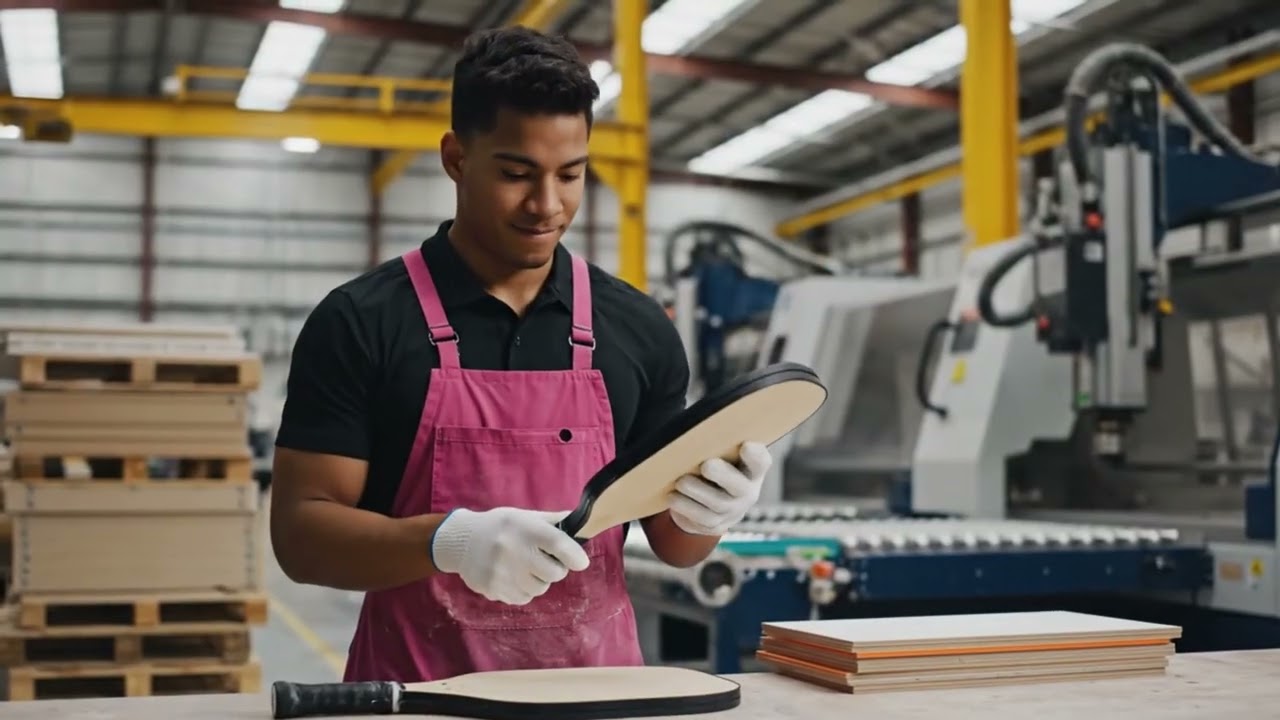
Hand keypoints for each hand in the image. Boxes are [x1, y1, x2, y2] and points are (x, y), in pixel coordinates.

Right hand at [429, 507, 588, 604]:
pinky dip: (524, 590)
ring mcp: (502, 573)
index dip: (574, 555)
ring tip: (524, 567)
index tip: (581, 562)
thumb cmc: (500, 526)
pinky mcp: (493, 589)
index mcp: (525, 529)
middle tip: (545, 561)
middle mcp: (514, 551)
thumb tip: (582, 525)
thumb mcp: (524, 516)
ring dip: (538, 580)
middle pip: (554, 573)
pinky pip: (523, 598)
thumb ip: (552, 522)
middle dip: (555, 569)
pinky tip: (512, 576)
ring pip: (540, 588)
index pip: (558, 544)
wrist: (460, 541)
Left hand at [668, 441, 771, 535]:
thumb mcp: (723, 454)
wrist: (714, 500)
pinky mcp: (715, 525)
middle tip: (706, 465)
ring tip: (681, 482)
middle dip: (723, 475)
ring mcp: (732, 512)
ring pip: (717, 505)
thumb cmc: (718, 466)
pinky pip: (701, 520)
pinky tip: (672, 497)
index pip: (761, 462)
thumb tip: (697, 428)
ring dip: (697, 492)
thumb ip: (719, 444)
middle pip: (739, 486)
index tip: (746, 445)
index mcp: (753, 470)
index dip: (756, 455)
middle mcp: (747, 492)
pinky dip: (685, 508)